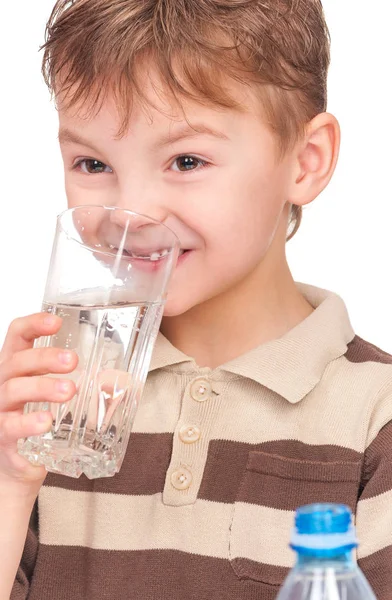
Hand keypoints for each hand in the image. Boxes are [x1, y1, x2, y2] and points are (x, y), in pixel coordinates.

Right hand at [0, 313, 77, 494]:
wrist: (17, 464)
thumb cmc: (34, 419)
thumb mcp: (48, 391)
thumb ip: (71, 378)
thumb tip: (120, 372)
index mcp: (16, 367)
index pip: (18, 335)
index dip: (34, 324)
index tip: (57, 322)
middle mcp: (3, 384)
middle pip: (17, 361)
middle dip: (45, 358)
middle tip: (73, 361)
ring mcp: (0, 410)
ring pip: (14, 390)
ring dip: (43, 387)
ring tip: (69, 390)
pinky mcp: (2, 437)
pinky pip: (10, 427)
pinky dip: (28, 423)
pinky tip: (46, 422)